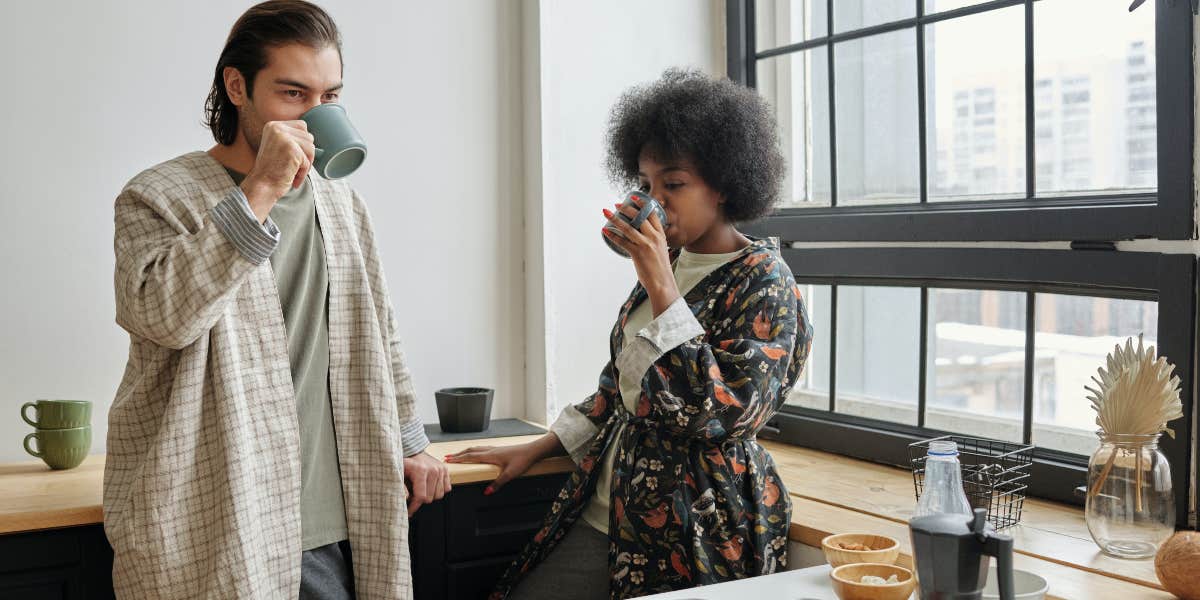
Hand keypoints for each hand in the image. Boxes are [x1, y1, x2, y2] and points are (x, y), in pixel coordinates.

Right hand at [241, 120, 315, 221]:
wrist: (262, 186)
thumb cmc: (272, 171)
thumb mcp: (278, 147)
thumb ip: (291, 138)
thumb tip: (312, 137)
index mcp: (273, 126)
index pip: (302, 126)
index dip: (302, 143)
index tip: (292, 156)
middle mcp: (277, 128)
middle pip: (309, 137)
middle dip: (305, 154)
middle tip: (292, 165)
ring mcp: (284, 138)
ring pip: (311, 148)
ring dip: (305, 164)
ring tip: (291, 171)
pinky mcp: (291, 150)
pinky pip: (308, 161)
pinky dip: (303, 172)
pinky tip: (291, 176)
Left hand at [403, 451, 450, 516]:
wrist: (414, 452)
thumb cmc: (406, 464)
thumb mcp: (399, 474)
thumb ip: (401, 487)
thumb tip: (406, 498)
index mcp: (421, 470)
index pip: (421, 496)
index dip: (414, 506)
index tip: (409, 511)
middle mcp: (434, 470)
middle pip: (430, 498)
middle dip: (420, 500)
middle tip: (413, 496)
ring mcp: (441, 470)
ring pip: (439, 495)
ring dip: (430, 495)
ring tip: (421, 489)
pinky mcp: (446, 470)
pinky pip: (446, 489)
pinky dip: (438, 490)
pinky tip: (430, 486)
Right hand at [443, 443, 540, 494]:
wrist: (533, 451)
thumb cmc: (523, 460)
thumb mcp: (510, 474)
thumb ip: (498, 484)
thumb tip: (487, 491)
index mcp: (490, 455)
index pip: (470, 457)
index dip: (458, 459)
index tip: (448, 460)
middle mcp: (491, 450)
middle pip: (470, 451)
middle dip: (458, 454)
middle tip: (448, 457)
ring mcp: (495, 449)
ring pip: (476, 449)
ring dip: (465, 451)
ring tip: (459, 454)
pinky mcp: (500, 449)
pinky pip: (482, 448)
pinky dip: (474, 450)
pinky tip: (477, 453)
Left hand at [602, 198, 679, 314]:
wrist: (662, 283)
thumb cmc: (660, 269)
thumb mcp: (661, 250)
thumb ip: (653, 242)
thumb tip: (641, 236)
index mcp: (661, 235)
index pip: (652, 214)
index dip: (642, 203)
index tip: (633, 197)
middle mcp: (654, 237)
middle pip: (639, 217)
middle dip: (626, 208)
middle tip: (616, 204)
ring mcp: (646, 245)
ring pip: (628, 227)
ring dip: (615, 218)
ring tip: (606, 212)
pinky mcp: (638, 254)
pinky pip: (622, 242)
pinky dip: (613, 235)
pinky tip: (605, 231)